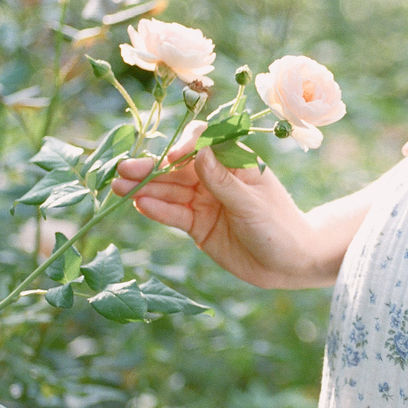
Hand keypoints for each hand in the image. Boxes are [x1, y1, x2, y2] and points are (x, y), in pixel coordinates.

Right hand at [111, 124, 321, 287]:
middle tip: (124, 169)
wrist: (288, 265)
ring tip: (118, 186)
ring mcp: (205, 200)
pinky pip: (173, 214)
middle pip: (179, 168)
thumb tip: (199, 151)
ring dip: (145, 187)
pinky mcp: (197, 224)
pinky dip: (156, 209)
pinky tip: (139, 204)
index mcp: (236, 162)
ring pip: (170, 190)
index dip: (186, 146)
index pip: (205, 143)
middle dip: (152, 167)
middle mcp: (217, 177)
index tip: (172, 158)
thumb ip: (223, 181)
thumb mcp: (251, 204)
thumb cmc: (279, 228)